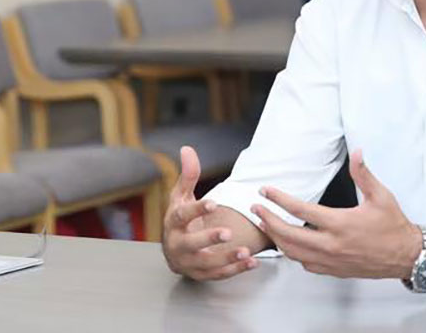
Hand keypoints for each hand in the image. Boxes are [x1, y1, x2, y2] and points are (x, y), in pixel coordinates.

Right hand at [162, 146, 257, 279]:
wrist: (174, 249)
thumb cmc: (180, 218)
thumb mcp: (181, 196)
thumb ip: (188, 175)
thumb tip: (187, 149)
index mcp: (173, 222)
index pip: (182, 216)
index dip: (197, 210)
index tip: (214, 203)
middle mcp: (178, 244)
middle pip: (191, 244)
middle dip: (209, 238)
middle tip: (228, 233)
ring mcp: (189, 262)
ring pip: (206, 263)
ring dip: (226, 258)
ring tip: (246, 251)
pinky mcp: (201, 274)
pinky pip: (218, 275)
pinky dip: (236, 270)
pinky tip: (252, 262)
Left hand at [251, 149, 420, 278]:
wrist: (407, 255)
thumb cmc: (394, 226)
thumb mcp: (381, 195)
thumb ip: (364, 174)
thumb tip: (357, 152)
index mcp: (340, 224)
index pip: (300, 210)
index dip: (279, 199)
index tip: (265, 191)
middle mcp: (332, 245)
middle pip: (288, 235)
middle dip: (268, 220)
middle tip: (255, 208)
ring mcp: (331, 260)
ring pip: (293, 253)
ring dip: (276, 238)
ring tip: (265, 225)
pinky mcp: (334, 270)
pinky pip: (305, 264)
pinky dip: (292, 253)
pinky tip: (288, 243)